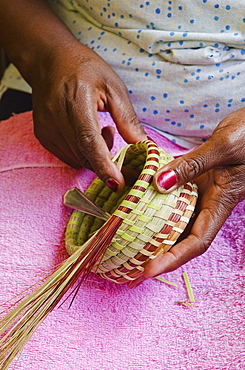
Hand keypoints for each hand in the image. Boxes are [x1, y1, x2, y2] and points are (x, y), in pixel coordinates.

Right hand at [0, 0, 145, 191]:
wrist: (49, 61)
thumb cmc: (84, 69)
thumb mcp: (113, 86)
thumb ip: (127, 118)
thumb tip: (143, 145)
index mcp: (76, 100)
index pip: (89, 140)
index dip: (104, 165)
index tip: (118, 183)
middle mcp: (56, 117)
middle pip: (84, 155)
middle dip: (107, 163)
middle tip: (118, 144)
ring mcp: (46, 128)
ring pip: (77, 159)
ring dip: (95, 155)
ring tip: (101, 129)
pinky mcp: (43, 136)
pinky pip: (69, 157)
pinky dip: (83, 153)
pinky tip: (87, 133)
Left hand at [129, 108, 244, 287]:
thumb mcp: (223, 147)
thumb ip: (192, 165)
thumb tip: (159, 184)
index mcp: (221, 202)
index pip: (197, 242)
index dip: (173, 259)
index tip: (149, 271)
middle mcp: (208, 203)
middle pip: (182, 237)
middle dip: (158, 255)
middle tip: (129, 269)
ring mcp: (199, 192)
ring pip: (174, 219)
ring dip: (152, 232)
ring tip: (126, 243)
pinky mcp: (193, 180)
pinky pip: (170, 196)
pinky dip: (152, 201)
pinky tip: (134, 201)